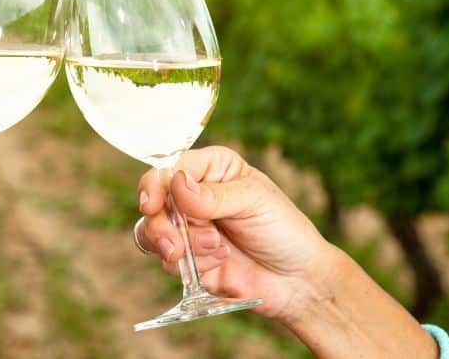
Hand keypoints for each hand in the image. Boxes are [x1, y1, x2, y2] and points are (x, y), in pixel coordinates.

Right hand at [136, 146, 336, 319]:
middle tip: (174, 243)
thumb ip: (214, 195)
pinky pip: (167, 261)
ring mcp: (188, 229)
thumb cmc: (284, 230)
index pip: (169, 168)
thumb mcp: (255, 201)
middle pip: (152, 202)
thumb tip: (177, 185)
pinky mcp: (187, 260)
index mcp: (211, 169)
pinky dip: (191, 265)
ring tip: (213, 248)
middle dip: (161, 224)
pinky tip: (220, 261)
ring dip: (176, 244)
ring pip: (151, 232)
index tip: (152, 204)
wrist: (298, 280)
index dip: (155, 184)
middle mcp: (193, 196)